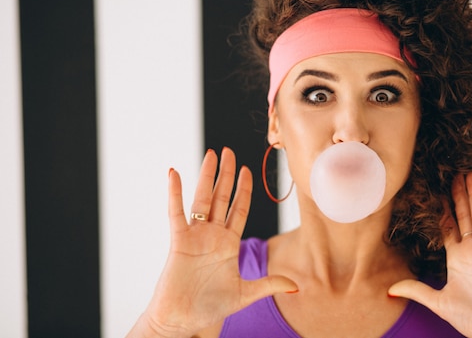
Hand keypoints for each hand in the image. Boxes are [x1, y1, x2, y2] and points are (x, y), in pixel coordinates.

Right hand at [131, 148, 297, 337]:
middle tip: (229, 151)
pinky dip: (174, 193)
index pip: (239, 209)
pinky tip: (174, 173)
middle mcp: (212, 235)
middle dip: (226, 174)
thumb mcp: (246, 293)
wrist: (185, 321)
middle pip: (221, 197)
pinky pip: (176, 212)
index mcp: (228, 244)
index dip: (243, 189)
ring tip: (211, 154)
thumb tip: (295, 286)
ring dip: (206, 176)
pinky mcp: (179, 241)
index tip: (247, 170)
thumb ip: (269, 285)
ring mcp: (195, 236)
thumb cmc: (210, 308)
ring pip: (202, 199)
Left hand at [388, 173, 471, 337]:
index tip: (434, 191)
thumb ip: (415, 290)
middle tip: (452, 172)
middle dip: (456, 193)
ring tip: (469, 171)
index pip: (446, 226)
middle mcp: (470, 249)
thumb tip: (390, 290)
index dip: (440, 208)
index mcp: (456, 258)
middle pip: (462, 214)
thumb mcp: (436, 301)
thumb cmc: (471, 319)